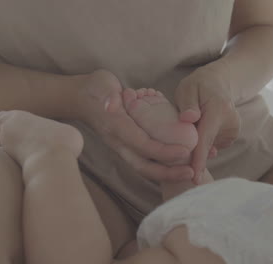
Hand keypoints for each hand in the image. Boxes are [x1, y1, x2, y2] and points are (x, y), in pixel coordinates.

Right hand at [77, 70, 193, 181]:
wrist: (82, 98)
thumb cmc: (95, 90)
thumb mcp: (102, 87)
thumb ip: (108, 96)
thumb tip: (112, 104)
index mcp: (116, 128)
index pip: (142, 145)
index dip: (163, 151)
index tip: (184, 151)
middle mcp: (120, 143)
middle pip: (144, 166)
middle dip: (168, 172)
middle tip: (191, 171)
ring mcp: (123, 147)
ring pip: (146, 168)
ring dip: (168, 173)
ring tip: (189, 172)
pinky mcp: (128, 147)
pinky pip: (146, 161)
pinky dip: (163, 166)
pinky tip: (180, 165)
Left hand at [175, 62, 239, 184]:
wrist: (218, 83)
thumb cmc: (198, 85)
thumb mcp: (188, 89)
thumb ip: (188, 104)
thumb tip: (188, 118)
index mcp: (219, 110)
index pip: (205, 139)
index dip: (199, 159)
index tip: (195, 177)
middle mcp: (230, 123)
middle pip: (206, 146)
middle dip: (190, 152)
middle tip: (177, 145)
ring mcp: (233, 131)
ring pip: (209, 147)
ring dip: (196, 145)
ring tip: (190, 129)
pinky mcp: (231, 137)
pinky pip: (212, 145)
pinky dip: (202, 143)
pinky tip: (197, 132)